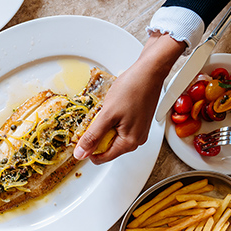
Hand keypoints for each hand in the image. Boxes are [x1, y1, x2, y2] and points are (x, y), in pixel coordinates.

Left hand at [74, 33, 185, 162]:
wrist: (149, 72)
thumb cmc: (132, 89)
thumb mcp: (106, 115)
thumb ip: (93, 136)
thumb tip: (81, 154)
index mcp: (129, 143)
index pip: (101, 158)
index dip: (87, 148)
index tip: (81, 135)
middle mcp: (136, 140)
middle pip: (107, 148)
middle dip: (97, 135)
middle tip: (96, 117)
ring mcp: (138, 131)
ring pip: (112, 136)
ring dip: (104, 126)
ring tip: (106, 111)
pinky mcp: (138, 122)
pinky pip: (119, 128)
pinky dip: (112, 120)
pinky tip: (113, 108)